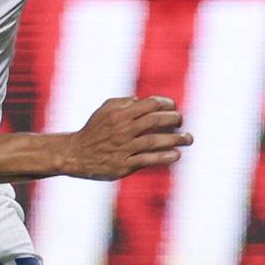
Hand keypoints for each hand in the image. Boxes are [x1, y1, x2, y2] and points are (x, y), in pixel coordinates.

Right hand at [65, 96, 192, 179]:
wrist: (76, 154)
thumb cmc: (94, 130)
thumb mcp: (105, 110)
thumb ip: (124, 102)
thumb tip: (143, 100)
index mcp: (120, 114)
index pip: (150, 105)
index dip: (166, 104)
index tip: (174, 108)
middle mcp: (123, 130)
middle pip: (155, 121)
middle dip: (174, 120)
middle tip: (182, 121)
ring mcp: (123, 148)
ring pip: (154, 141)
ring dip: (175, 139)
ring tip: (188, 139)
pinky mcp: (124, 165)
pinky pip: (147, 160)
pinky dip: (163, 157)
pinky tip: (176, 154)